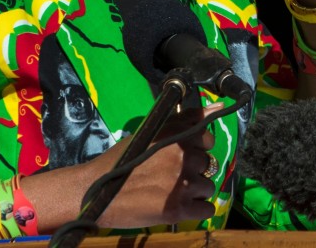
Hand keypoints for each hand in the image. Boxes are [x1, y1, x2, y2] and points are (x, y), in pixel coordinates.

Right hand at [86, 105, 219, 228]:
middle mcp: (184, 158)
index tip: (181, 156)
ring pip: (208, 187)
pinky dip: (196, 210)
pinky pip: (207, 209)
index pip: (208, 140)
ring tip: (171, 192)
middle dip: (194, 171)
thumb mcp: (154, 131)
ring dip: (194, 191)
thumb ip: (187, 119)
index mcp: (178, 136)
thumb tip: (220, 106)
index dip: (196, 149)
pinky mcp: (179, 209)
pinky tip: (178, 205)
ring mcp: (183, 184)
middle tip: (170, 176)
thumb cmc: (123, 159)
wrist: (96, 190)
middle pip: (208, 165)